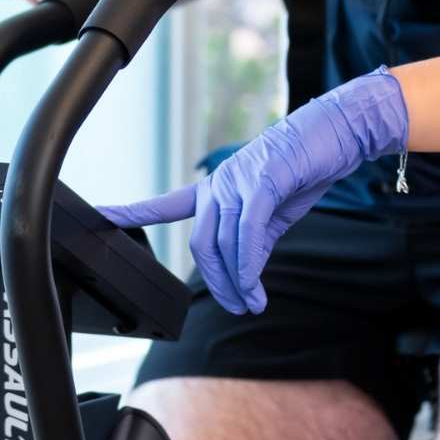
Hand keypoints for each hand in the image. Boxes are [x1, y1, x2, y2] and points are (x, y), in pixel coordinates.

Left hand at [100, 68, 409, 313]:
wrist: (340, 133)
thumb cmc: (308, 166)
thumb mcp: (276, 213)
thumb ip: (256, 241)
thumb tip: (246, 276)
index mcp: (218, 188)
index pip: (166, 204)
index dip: (131, 212)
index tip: (99, 217)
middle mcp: (221, 183)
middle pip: (200, 244)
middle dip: (215, 282)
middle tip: (239, 307)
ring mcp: (238, 180)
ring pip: (222, 243)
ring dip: (236, 282)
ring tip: (253, 303)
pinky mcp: (262, 181)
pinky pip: (246, 232)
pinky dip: (249, 265)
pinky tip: (255, 284)